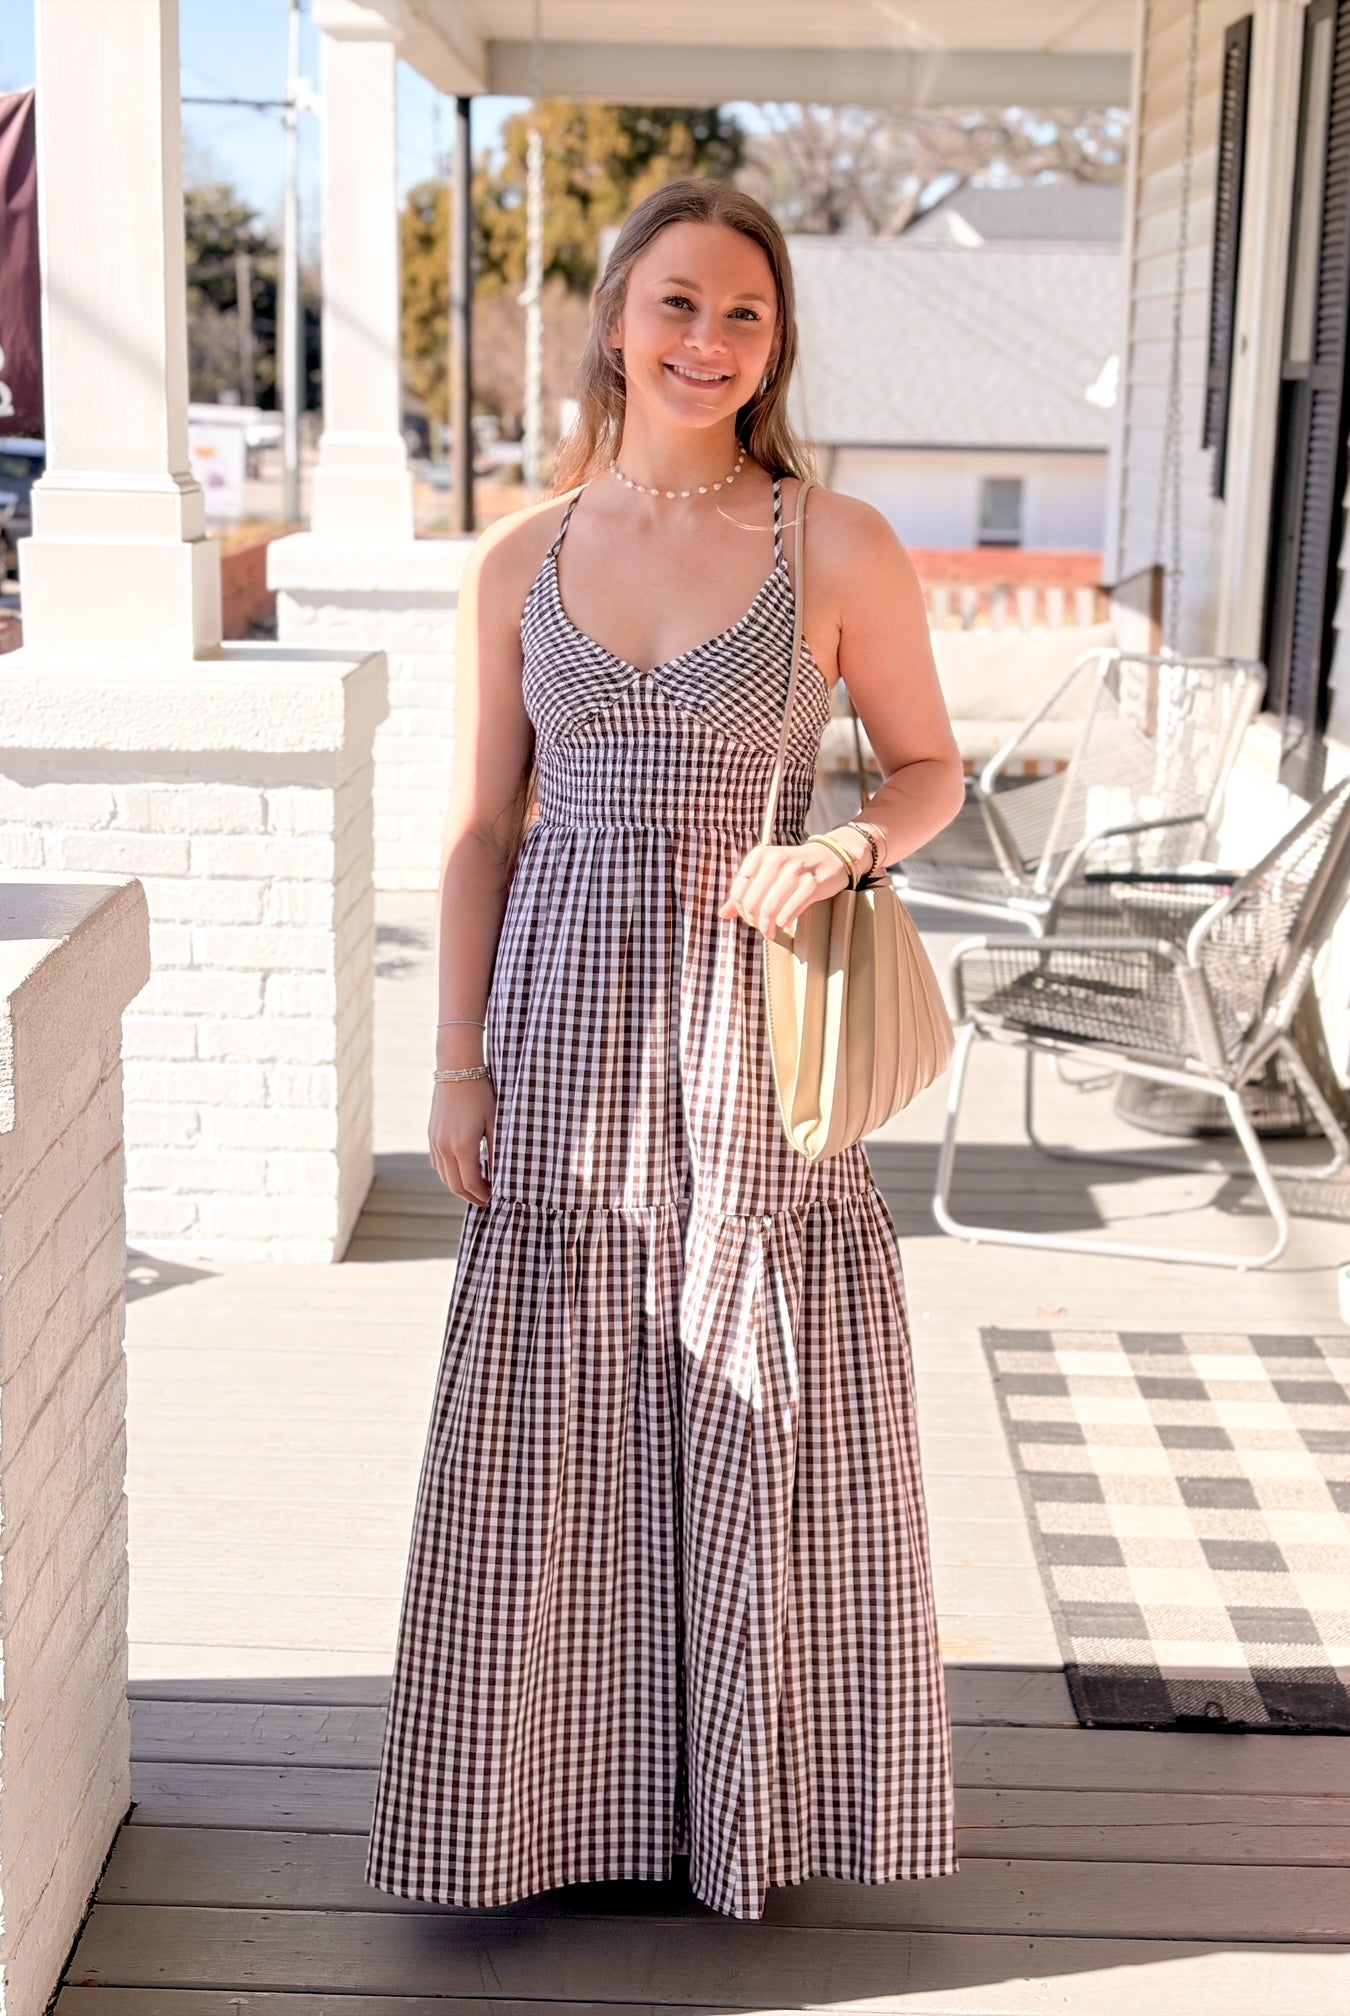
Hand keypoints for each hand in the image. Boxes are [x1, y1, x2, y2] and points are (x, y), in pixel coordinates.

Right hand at [430, 1079, 494, 1204]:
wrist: (457, 1070)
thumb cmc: (481, 1094)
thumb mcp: (494, 1124)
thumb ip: (496, 1152)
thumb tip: (501, 1176)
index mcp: (462, 1147)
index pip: (470, 1184)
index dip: (482, 1195)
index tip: (494, 1198)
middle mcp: (444, 1148)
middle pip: (455, 1185)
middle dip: (471, 1196)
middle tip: (487, 1198)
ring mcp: (435, 1142)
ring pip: (444, 1176)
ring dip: (460, 1185)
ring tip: (478, 1185)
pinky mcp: (431, 1136)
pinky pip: (438, 1164)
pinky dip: (450, 1173)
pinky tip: (463, 1168)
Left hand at [717, 839, 852, 937]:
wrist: (831, 857)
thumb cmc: (796, 867)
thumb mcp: (768, 872)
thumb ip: (745, 891)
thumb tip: (723, 914)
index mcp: (761, 855)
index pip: (738, 889)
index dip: (739, 909)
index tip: (746, 916)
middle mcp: (776, 860)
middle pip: (752, 901)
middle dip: (753, 920)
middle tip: (759, 926)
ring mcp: (795, 872)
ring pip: (769, 909)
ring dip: (767, 926)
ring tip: (769, 930)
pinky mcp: (811, 884)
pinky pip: (789, 912)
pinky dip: (783, 922)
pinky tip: (784, 923)